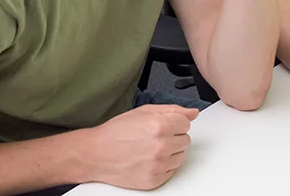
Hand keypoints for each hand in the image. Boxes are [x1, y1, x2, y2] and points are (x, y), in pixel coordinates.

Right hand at [84, 104, 198, 189]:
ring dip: (171, 152)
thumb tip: (193, 113)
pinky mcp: (154, 180)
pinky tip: (149, 159)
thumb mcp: (144, 112)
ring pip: (181, 156)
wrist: (96, 154)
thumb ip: (173, 110)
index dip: (175, 122)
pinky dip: (164, 166)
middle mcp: (161, 146)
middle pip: (186, 140)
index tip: (164, 125)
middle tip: (155, 137)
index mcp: (160, 125)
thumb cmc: (117, 132)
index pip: (186, 123)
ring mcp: (158, 165)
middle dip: (174, 137)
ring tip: (151, 148)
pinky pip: (172, 171)